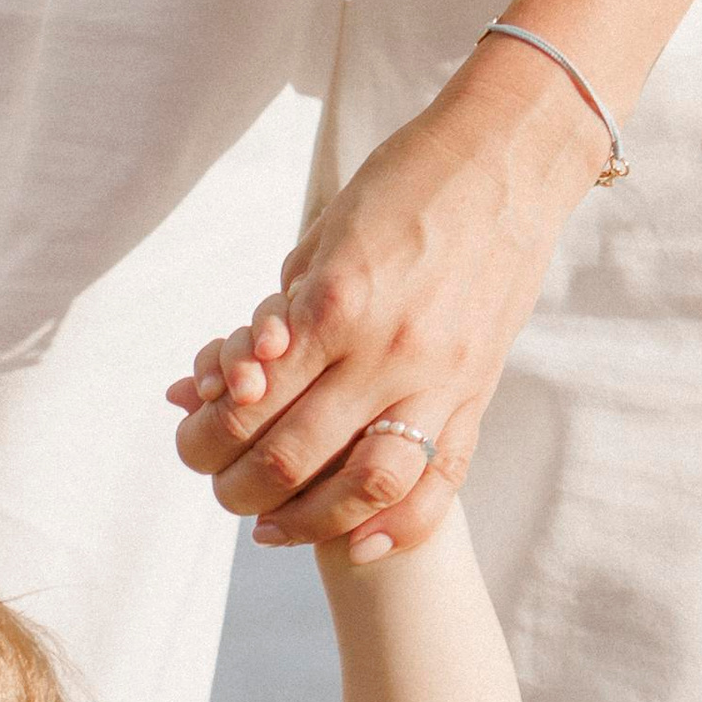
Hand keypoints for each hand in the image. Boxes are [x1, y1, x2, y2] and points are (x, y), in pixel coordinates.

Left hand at [168, 41, 602, 555]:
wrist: (509, 156)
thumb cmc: (402, 187)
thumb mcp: (320, 241)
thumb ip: (270, 320)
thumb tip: (197, 388)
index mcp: (336, 303)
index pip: (247, 404)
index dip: (205, 437)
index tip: (192, 442)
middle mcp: (388, 350)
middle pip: (291, 458)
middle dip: (237, 487)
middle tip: (220, 487)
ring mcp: (439, 378)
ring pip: (364, 487)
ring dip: (305, 522)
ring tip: (270, 526)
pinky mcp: (478, 392)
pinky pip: (439, 483)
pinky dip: (394, 527)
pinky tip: (356, 544)